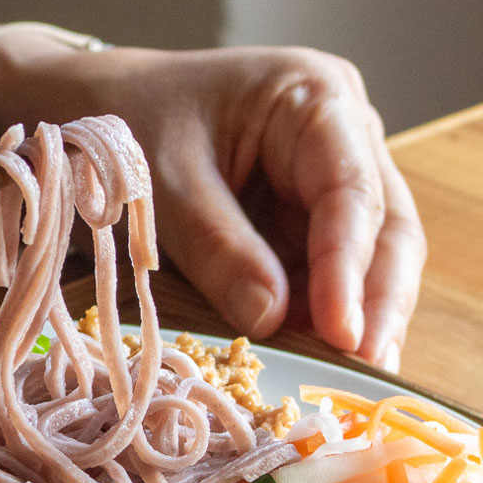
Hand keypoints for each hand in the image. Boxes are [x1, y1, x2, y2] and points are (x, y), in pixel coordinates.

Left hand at [0, 41, 425, 368]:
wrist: (99, 110)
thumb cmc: (130, 123)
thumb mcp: (165, 185)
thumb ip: (219, 249)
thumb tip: (272, 321)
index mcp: (313, 100)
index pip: (352, 193)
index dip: (350, 270)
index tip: (344, 333)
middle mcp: (339, 139)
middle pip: (383, 228)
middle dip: (376, 304)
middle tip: (365, 374)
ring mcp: (324, 182)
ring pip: (366, 258)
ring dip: (357, 319)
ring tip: (348, 381)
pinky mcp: (300, 221)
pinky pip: (323, 274)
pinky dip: (321, 317)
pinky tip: (317, 359)